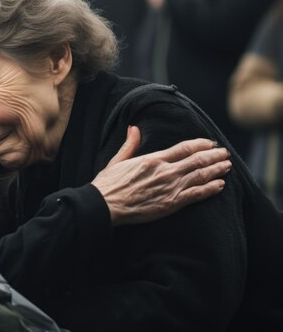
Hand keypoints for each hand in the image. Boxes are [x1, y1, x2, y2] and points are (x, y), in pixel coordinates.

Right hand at [92, 126, 230, 225]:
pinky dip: (210, 189)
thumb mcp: (117, 160)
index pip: (183, 148)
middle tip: (225, 153)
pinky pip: (196, 194)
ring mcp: (170, 188)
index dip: (200, 144)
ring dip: (216, 170)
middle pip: (197, 160)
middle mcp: (165, 171)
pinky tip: (220, 185)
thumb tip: (133, 128)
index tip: (210, 142)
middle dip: (214, 156)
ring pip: (200, 176)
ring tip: (227, 166)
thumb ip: (130, 144)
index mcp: (153, 159)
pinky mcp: (171, 204)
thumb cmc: (109, 185)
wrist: (105, 205)